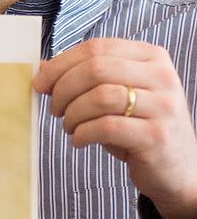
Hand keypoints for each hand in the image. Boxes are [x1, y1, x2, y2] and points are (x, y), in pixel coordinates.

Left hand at [33, 38, 196, 218]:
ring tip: (69, 126)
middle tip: (55, 109)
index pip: (96, 48)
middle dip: (64, 90)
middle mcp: (161, 76)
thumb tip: (43, 69)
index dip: (60, 65)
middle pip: (95, 69)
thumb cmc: (139, 128)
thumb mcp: (117, 95)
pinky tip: (79, 140)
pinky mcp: (156, 136)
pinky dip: (82, 133)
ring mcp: (162, 106)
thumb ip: (86, 77)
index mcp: (151, 57)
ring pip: (100, 97)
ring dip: (72, 114)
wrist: (177, 169)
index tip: (41, 83)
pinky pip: (106, 127)